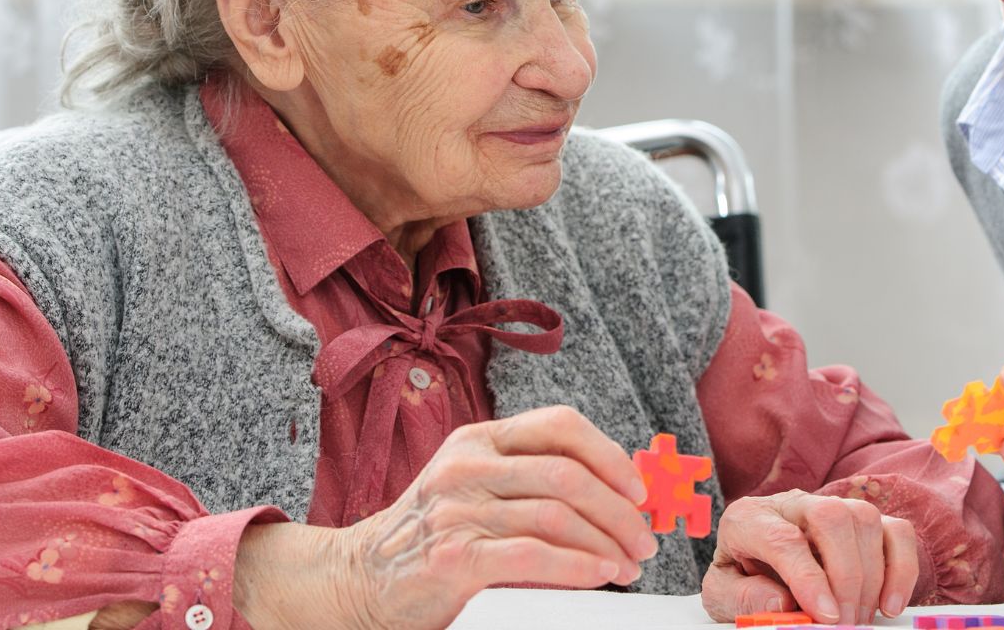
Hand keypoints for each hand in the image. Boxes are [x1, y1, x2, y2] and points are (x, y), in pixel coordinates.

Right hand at [234, 404, 657, 629]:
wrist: (359, 578)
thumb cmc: (431, 536)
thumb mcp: (476, 489)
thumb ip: (530, 482)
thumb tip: (616, 497)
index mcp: (479, 439)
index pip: (561, 425)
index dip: (610, 455)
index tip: (639, 489)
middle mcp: (468, 465)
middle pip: (569, 474)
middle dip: (620, 510)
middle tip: (644, 539)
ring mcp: (458, 508)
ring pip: (557, 514)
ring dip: (607, 542)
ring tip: (627, 565)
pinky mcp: (454, 555)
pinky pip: (533, 554)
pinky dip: (577, 565)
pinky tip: (599, 574)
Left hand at [701, 490, 919, 625]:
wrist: (754, 569)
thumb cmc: (741, 581)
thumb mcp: (722, 596)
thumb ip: (742, 598)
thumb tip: (781, 602)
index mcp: (748, 519)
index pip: (783, 539)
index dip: (808, 579)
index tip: (825, 616)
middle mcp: (791, 504)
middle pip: (831, 516)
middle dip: (845, 575)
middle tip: (844, 622)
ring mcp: (831, 508)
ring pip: (864, 518)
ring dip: (871, 576)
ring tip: (859, 618)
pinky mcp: (863, 522)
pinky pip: (895, 531)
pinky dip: (901, 568)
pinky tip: (890, 604)